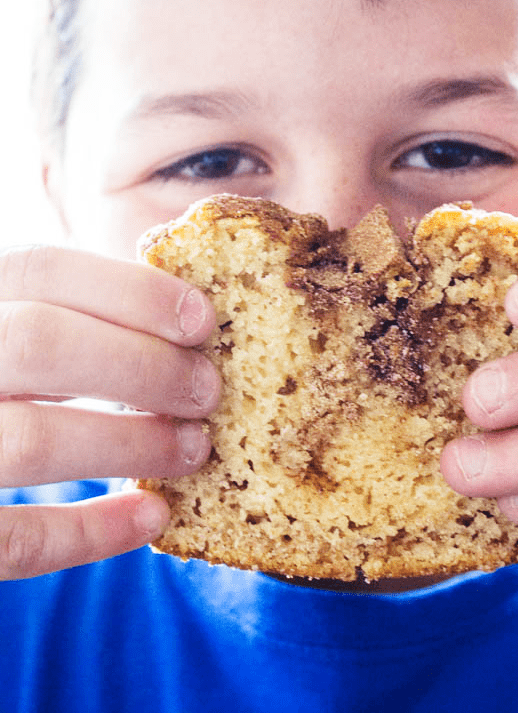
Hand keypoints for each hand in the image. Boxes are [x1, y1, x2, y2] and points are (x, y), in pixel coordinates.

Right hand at [0, 245, 218, 578]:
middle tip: (206, 391)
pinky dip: (90, 532)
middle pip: (41, 343)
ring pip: (32, 439)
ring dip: (130, 444)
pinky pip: (14, 539)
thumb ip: (69, 316)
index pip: (40, 268)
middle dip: (142, 366)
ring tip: (194, 449)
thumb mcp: (11, 328)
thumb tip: (188, 317)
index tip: (202, 320)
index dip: (129, 290)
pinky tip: (152, 515)